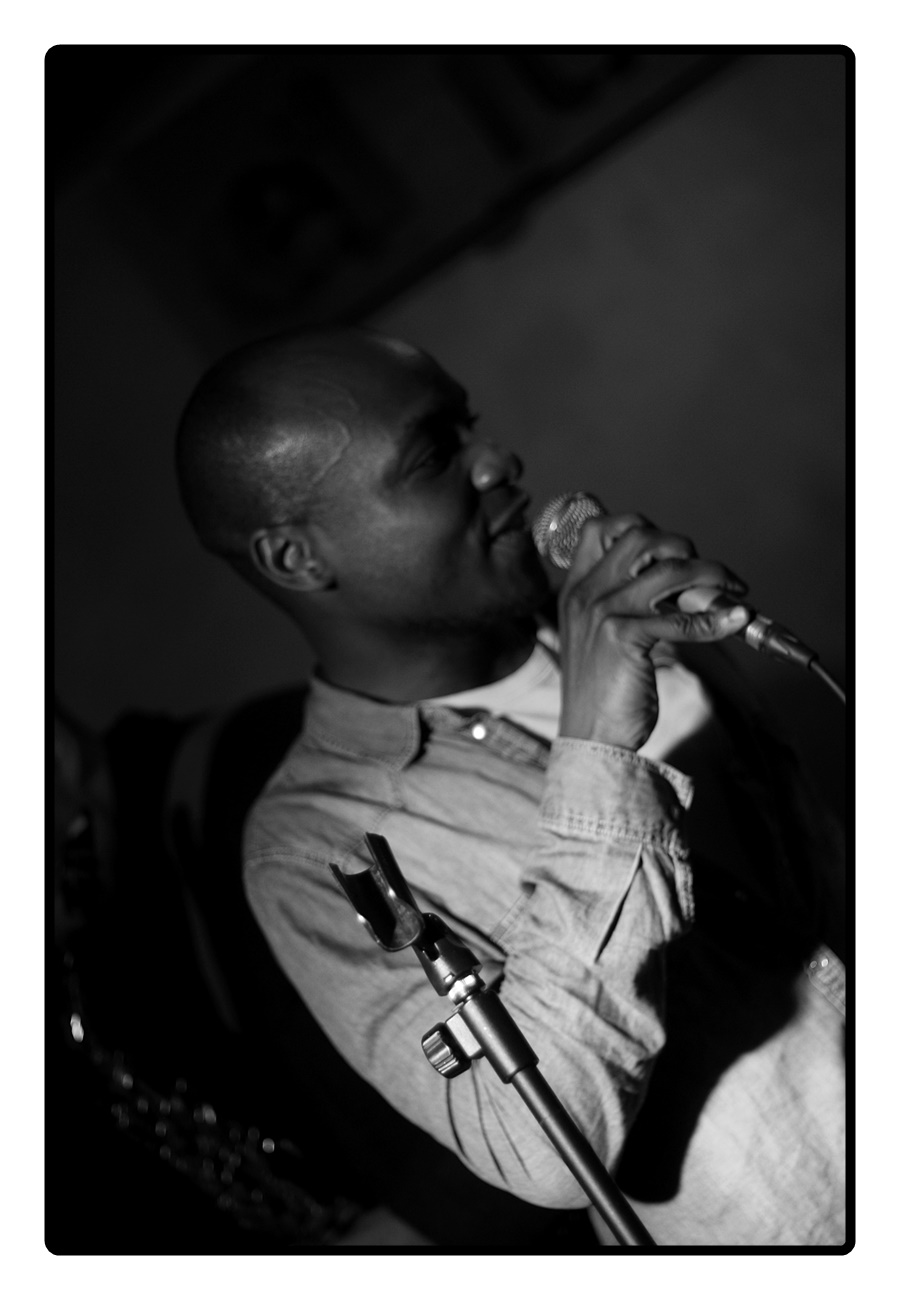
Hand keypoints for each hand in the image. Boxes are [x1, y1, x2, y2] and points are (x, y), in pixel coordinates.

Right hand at [557, 513, 749, 749]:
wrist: (590, 737)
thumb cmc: (601, 690)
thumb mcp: (597, 636)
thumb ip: (621, 603)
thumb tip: (678, 582)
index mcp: (575, 589)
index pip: (598, 527)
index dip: (638, 525)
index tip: (669, 547)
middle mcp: (586, 593)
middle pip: (640, 537)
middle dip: (683, 546)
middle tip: (707, 572)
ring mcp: (603, 612)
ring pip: (669, 569)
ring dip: (711, 574)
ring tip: (731, 591)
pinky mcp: (625, 637)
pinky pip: (683, 617)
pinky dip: (717, 619)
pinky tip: (735, 621)